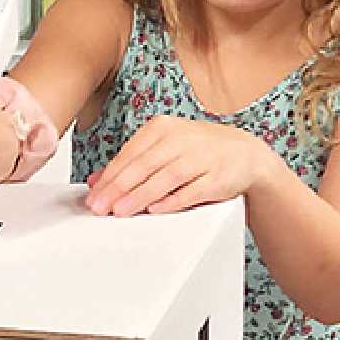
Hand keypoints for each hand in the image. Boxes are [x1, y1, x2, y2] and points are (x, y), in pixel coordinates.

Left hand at [83, 115, 270, 217]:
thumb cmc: (198, 152)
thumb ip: (130, 164)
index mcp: (163, 128)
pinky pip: (192, 190)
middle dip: (119, 188)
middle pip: (144, 165)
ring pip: (165, 177)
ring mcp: (201, 157)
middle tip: (100, 206)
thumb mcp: (162, 149)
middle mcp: (182, 139)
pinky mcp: (217, 177)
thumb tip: (96, 181)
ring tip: (120, 211)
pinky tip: (155, 210)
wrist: (245, 154)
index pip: (130, 153)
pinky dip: (173, 201)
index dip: (110, 176)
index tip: (93, 195)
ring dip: (140, 196)